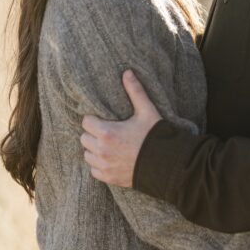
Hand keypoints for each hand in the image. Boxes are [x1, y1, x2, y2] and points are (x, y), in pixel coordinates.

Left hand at [80, 70, 161, 186]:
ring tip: (108, 144)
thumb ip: (135, 91)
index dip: (94, 119)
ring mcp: (104, 166)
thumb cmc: (154, 135)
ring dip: (94, 149)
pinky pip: (94, 170)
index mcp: (107, 132)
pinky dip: (99, 165)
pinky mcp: (108, 178)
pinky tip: (110, 158)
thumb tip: (127, 72)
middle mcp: (102, 150)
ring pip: (87, 154)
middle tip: (106, 131)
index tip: (103, 119)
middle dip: (93, 133)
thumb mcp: (146, 110)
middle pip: (84, 138)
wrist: (165, 164)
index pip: (86, 122)